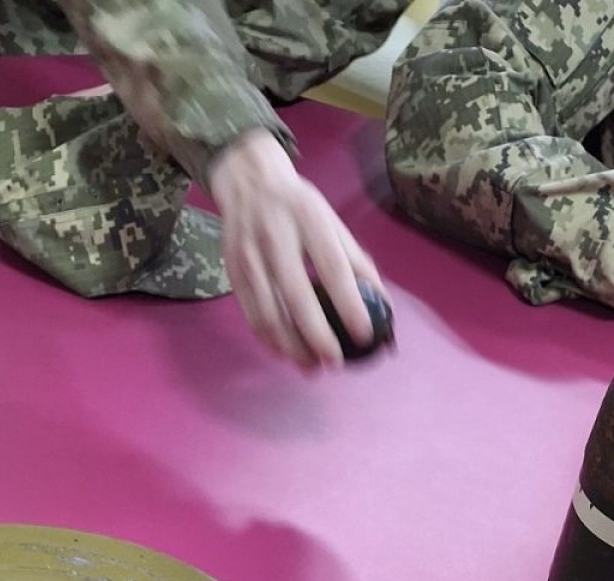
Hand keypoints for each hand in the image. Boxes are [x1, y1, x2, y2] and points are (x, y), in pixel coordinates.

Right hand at [208, 128, 386, 368]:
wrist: (247, 181)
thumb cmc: (298, 206)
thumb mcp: (331, 221)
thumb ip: (354, 259)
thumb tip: (380, 302)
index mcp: (308, 220)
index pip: (332, 269)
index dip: (350, 305)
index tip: (364, 334)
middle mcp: (275, 237)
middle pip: (296, 297)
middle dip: (317, 336)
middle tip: (333, 362)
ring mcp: (249, 256)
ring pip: (269, 314)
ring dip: (291, 347)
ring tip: (311, 367)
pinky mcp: (233, 272)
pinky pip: (251, 315)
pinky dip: (269, 340)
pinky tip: (286, 353)